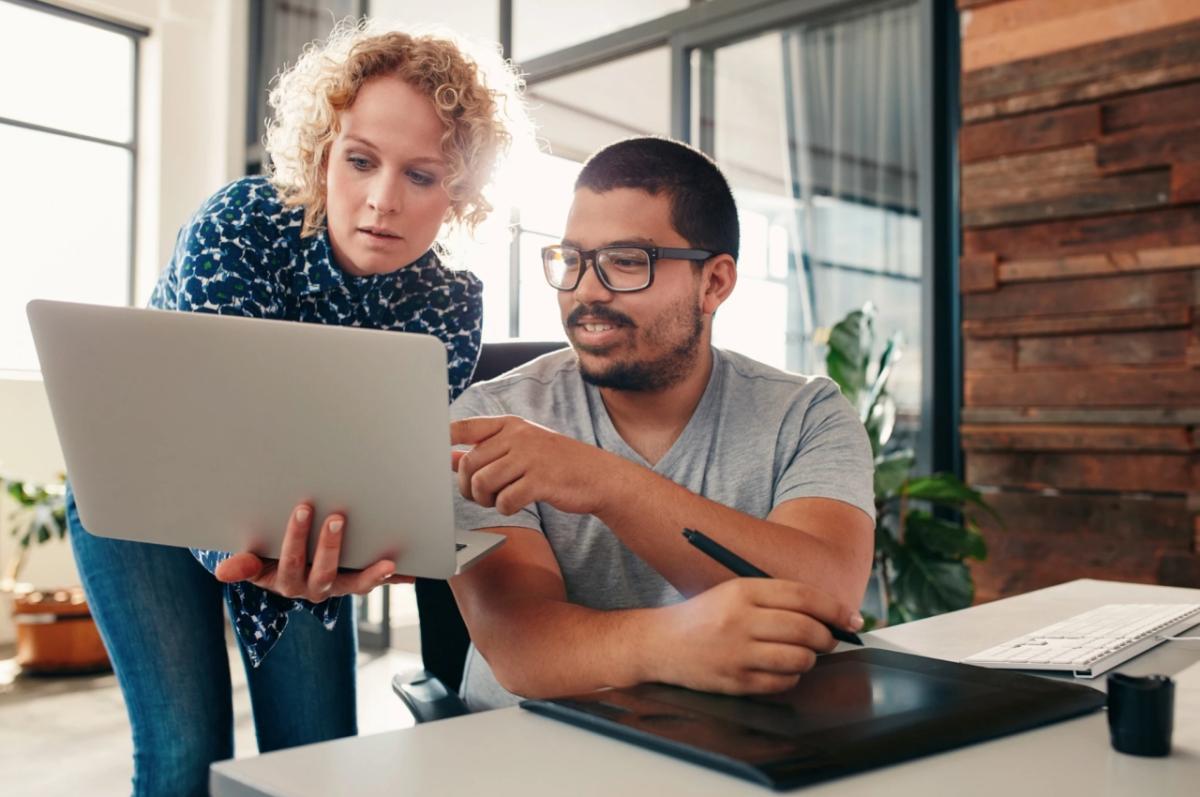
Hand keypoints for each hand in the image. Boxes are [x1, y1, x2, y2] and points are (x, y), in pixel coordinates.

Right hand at [214, 503, 411, 600]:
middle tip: (337, 517)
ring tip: (388, 563)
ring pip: (356, 585)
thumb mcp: (256, 561)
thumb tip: (221, 571)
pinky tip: (413, 571)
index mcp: (286, 582)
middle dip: (330, 546)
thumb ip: (245, 564)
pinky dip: (396, 578)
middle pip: (324, 572)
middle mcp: (314, 589)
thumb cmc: (272, 557)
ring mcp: (339, 587)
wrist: (291, 573)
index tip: (303, 508)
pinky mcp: (358, 583)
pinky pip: (378, 582)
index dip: (295, 537)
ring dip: (372, 574)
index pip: (290, 560)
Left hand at [451, 415, 621, 515]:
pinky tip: (515, 505)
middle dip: (466, 486)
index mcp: (510, 425)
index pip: (465, 427)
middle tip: (478, 495)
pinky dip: (505, 508)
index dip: (443, 439)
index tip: (433, 453)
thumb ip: (486, 451)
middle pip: (469, 463)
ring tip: (497, 500)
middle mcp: (518, 436)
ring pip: (483, 483)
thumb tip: (448, 458)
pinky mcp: (540, 481)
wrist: (597, 476)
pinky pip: (505, 500)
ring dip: (485, 499)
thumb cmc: (554, 463)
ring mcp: (530, 457)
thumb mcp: (521, 449)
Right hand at [649, 578, 861, 693]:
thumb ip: (778, 600)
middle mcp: (740, 620)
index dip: (835, 608)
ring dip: (809, 659)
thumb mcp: (735, 593)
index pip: (803, 597)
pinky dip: (791, 677)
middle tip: (828, 640)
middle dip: (828, 637)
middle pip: (806, 629)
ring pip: (799, 659)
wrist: (661, 643)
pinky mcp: (735, 681)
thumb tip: (829, 615)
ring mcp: (737, 653)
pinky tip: (780, 669)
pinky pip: (783, 683)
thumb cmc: (706, 616)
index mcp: (743, 591)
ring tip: (801, 654)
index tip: (852, 618)